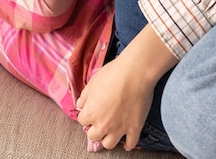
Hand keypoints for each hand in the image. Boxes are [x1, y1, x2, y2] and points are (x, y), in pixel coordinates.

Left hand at [77, 25, 178, 150]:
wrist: (135, 72)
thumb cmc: (113, 73)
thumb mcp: (93, 81)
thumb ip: (84, 96)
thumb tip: (80, 105)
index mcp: (91, 113)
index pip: (83, 121)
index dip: (88, 114)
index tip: (93, 109)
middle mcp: (103, 125)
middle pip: (94, 136)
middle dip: (96, 129)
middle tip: (101, 120)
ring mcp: (119, 128)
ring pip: (109, 144)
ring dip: (108, 138)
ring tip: (111, 131)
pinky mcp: (134, 128)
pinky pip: (130, 144)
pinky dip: (128, 144)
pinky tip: (126, 140)